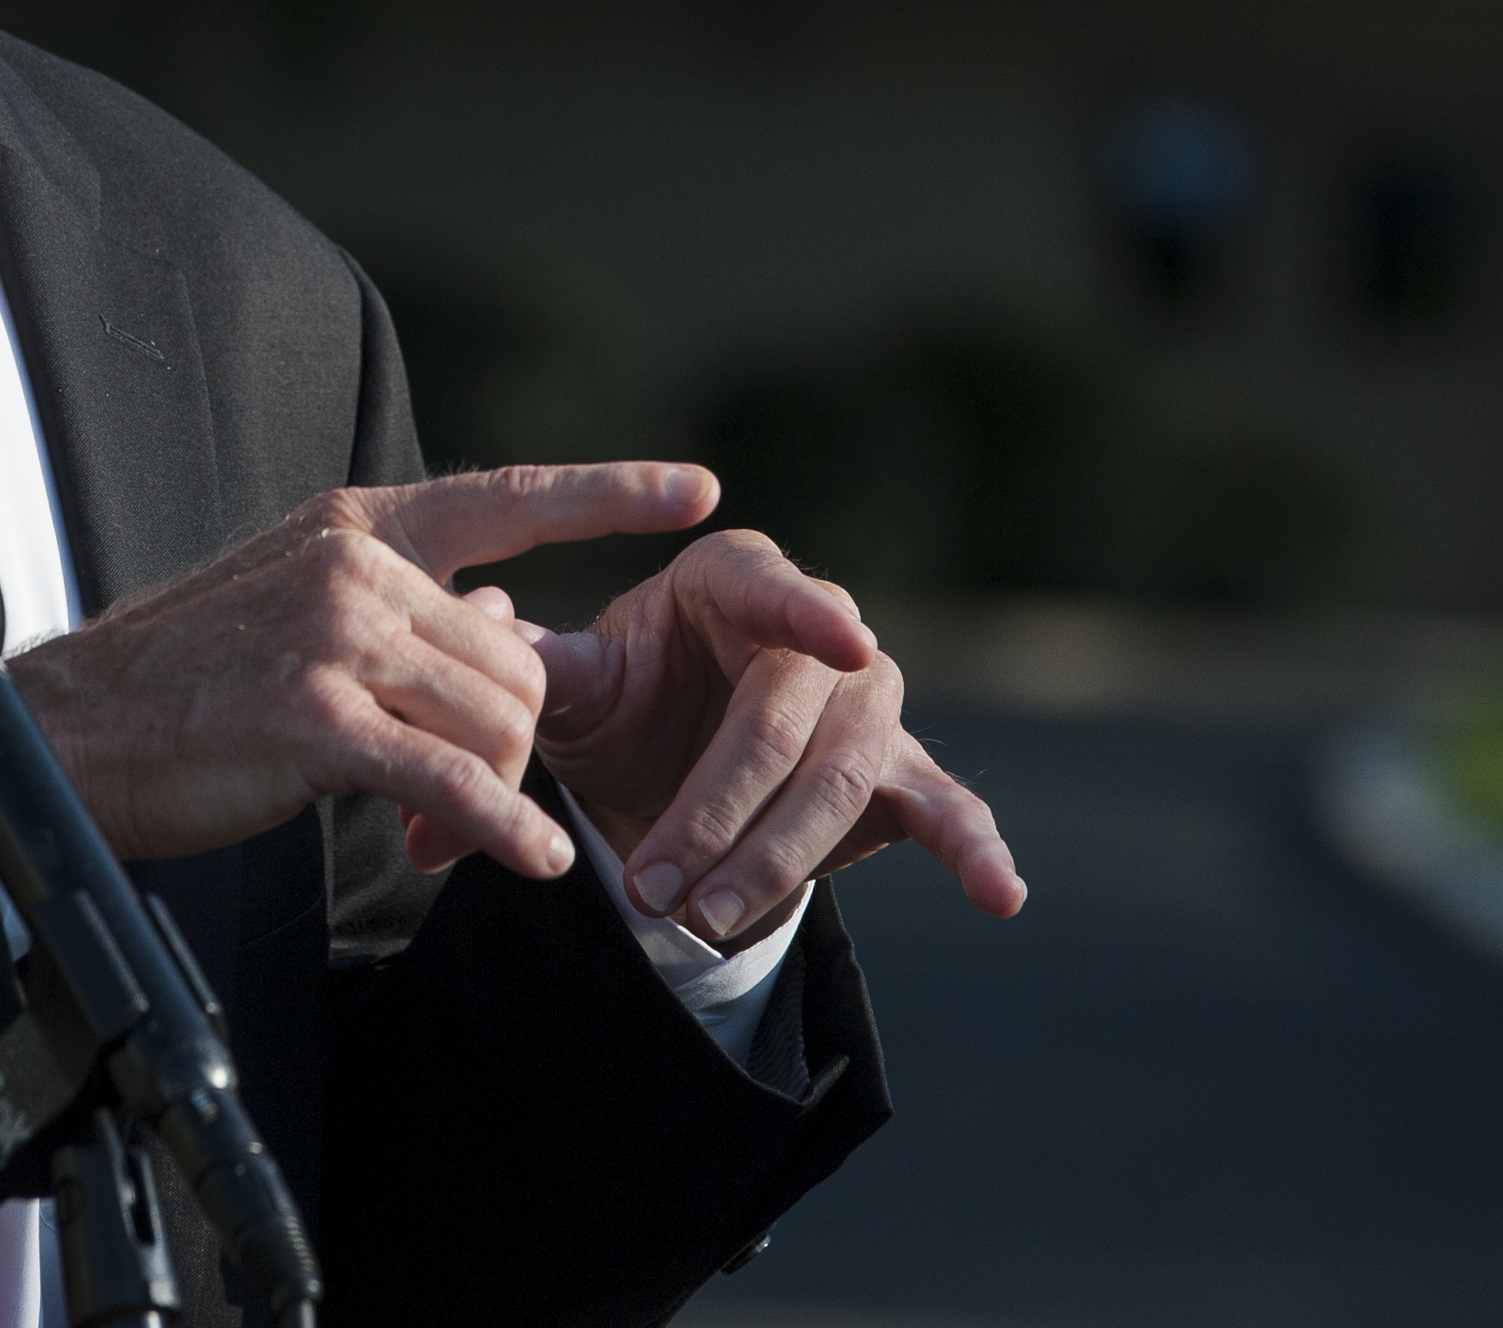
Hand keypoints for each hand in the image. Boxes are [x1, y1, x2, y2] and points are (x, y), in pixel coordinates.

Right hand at [7, 462, 713, 878]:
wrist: (71, 730)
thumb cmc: (184, 680)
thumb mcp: (301, 606)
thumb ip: (406, 607)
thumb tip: (507, 613)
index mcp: (358, 527)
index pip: (507, 496)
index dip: (611, 492)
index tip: (699, 490)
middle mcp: (357, 566)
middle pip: (517, 656)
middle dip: (511, 742)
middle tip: (460, 805)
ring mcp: (337, 637)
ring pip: (498, 716)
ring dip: (490, 792)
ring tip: (436, 832)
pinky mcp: (317, 719)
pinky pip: (451, 777)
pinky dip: (500, 827)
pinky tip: (524, 859)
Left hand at [512, 522, 1026, 947]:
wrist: (664, 762)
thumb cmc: (622, 701)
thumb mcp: (580, 686)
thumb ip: (551, 668)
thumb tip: (501, 641)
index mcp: (735, 577)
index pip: (771, 586)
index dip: (804, 611)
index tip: (840, 638)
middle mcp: (822, 625)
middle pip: (786, 719)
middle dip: (719, 811)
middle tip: (655, 892)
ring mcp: (872, 701)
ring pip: (843, 779)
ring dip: (777, 859)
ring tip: (706, 926)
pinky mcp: (900, 774)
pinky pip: (946, 809)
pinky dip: (976, 851)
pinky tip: (1001, 894)